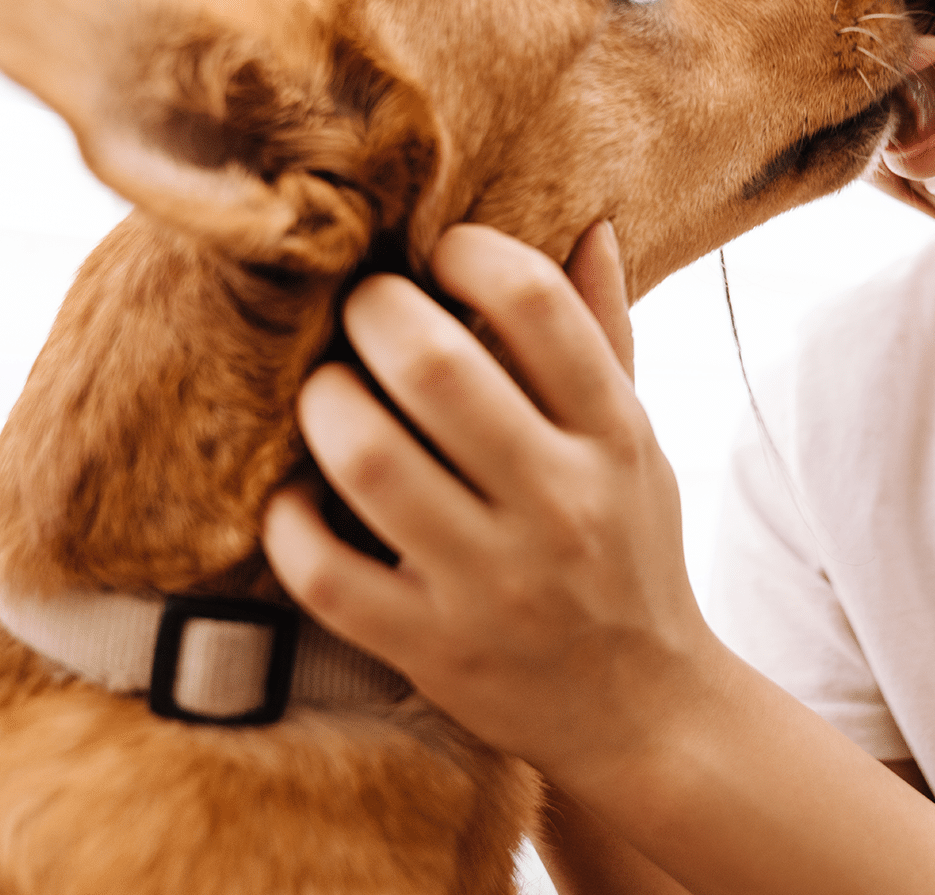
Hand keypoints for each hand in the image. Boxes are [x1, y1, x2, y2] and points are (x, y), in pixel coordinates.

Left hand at [262, 222, 720, 785]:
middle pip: (435, 365)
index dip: (468, 252)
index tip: (440, 254)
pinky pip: (324, 572)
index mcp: (613, 436)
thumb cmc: (628, 550)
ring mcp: (491, 583)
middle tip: (359, 309)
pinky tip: (300, 496)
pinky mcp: (431, 649)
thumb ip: (605, 335)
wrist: (644, 709)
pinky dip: (290, 521)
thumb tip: (589, 224)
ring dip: (324, 403)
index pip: (536, 303)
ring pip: (368, 458)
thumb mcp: (637, 441)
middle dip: (372, 311)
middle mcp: (559, 504)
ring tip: (326, 391)